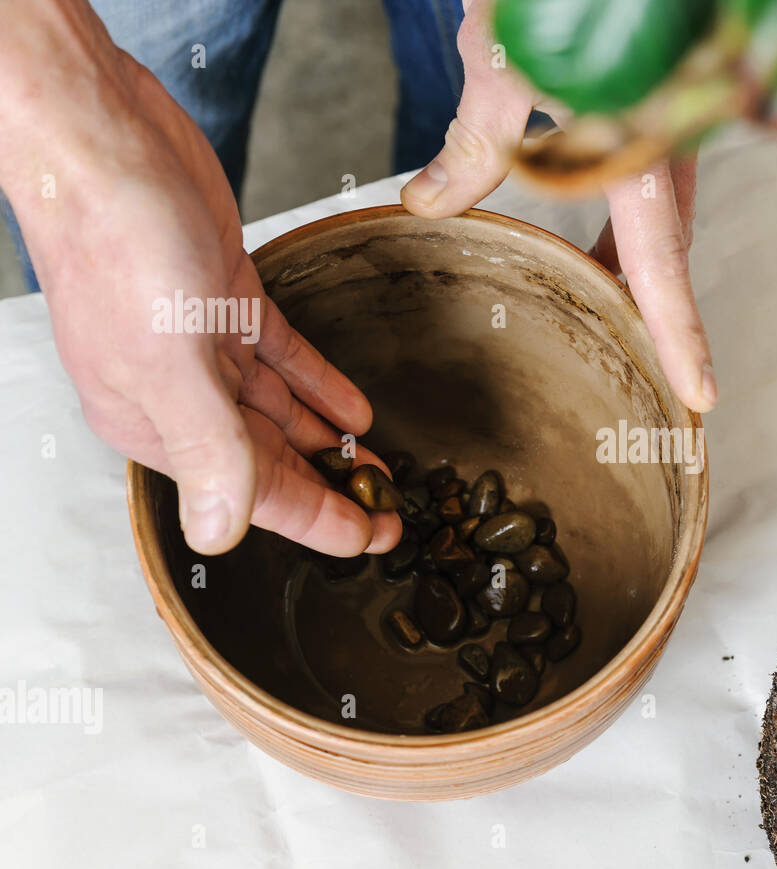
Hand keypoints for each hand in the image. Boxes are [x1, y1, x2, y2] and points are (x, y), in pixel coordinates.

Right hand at [0, 3, 399, 556]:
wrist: (101, 135)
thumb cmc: (117, 242)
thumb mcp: (169, 361)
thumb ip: (206, 450)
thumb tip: (218, 536)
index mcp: (155, 422)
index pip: (251, 494)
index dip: (318, 522)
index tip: (374, 541)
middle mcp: (177, 392)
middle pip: (269, 459)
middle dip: (331, 489)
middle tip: (391, 512)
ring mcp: (201, 344)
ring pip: (277, 411)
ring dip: (328, 441)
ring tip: (380, 470)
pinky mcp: (224, 298)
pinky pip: (282, 357)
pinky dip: (319, 383)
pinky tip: (355, 409)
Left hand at [400, 0, 716, 412]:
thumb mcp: (497, 68)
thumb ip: (473, 148)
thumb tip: (429, 204)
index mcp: (638, 144)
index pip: (663, 262)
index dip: (682, 335)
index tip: (699, 397)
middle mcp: (669, 141)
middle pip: (669, 248)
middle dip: (659, 310)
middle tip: (655, 368)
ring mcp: (670, 124)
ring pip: (662, 217)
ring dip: (635, 263)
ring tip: (599, 299)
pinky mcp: (660, 107)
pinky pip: (653, 184)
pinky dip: (627, 220)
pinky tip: (594, 232)